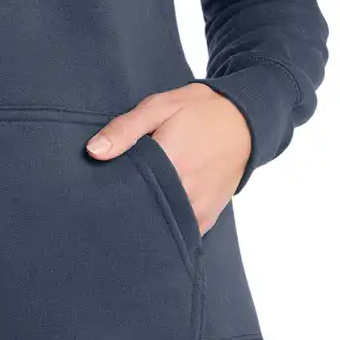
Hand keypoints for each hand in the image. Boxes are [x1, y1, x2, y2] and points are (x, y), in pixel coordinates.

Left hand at [85, 84, 251, 236]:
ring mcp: (198, 207)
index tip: (100, 192)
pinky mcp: (209, 215)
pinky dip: (169, 226)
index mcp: (168, 163)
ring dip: (149, 219)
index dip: (111, 193)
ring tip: (135, 205)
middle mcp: (185, 191)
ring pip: (164, 225)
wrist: (246, 119)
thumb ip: (125, 129)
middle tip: (112, 200)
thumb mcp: (159, 107)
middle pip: (144, 212)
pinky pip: (184, 231)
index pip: (129, 191)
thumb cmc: (200, 110)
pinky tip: (158, 213)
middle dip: (128, 209)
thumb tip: (93, 151)